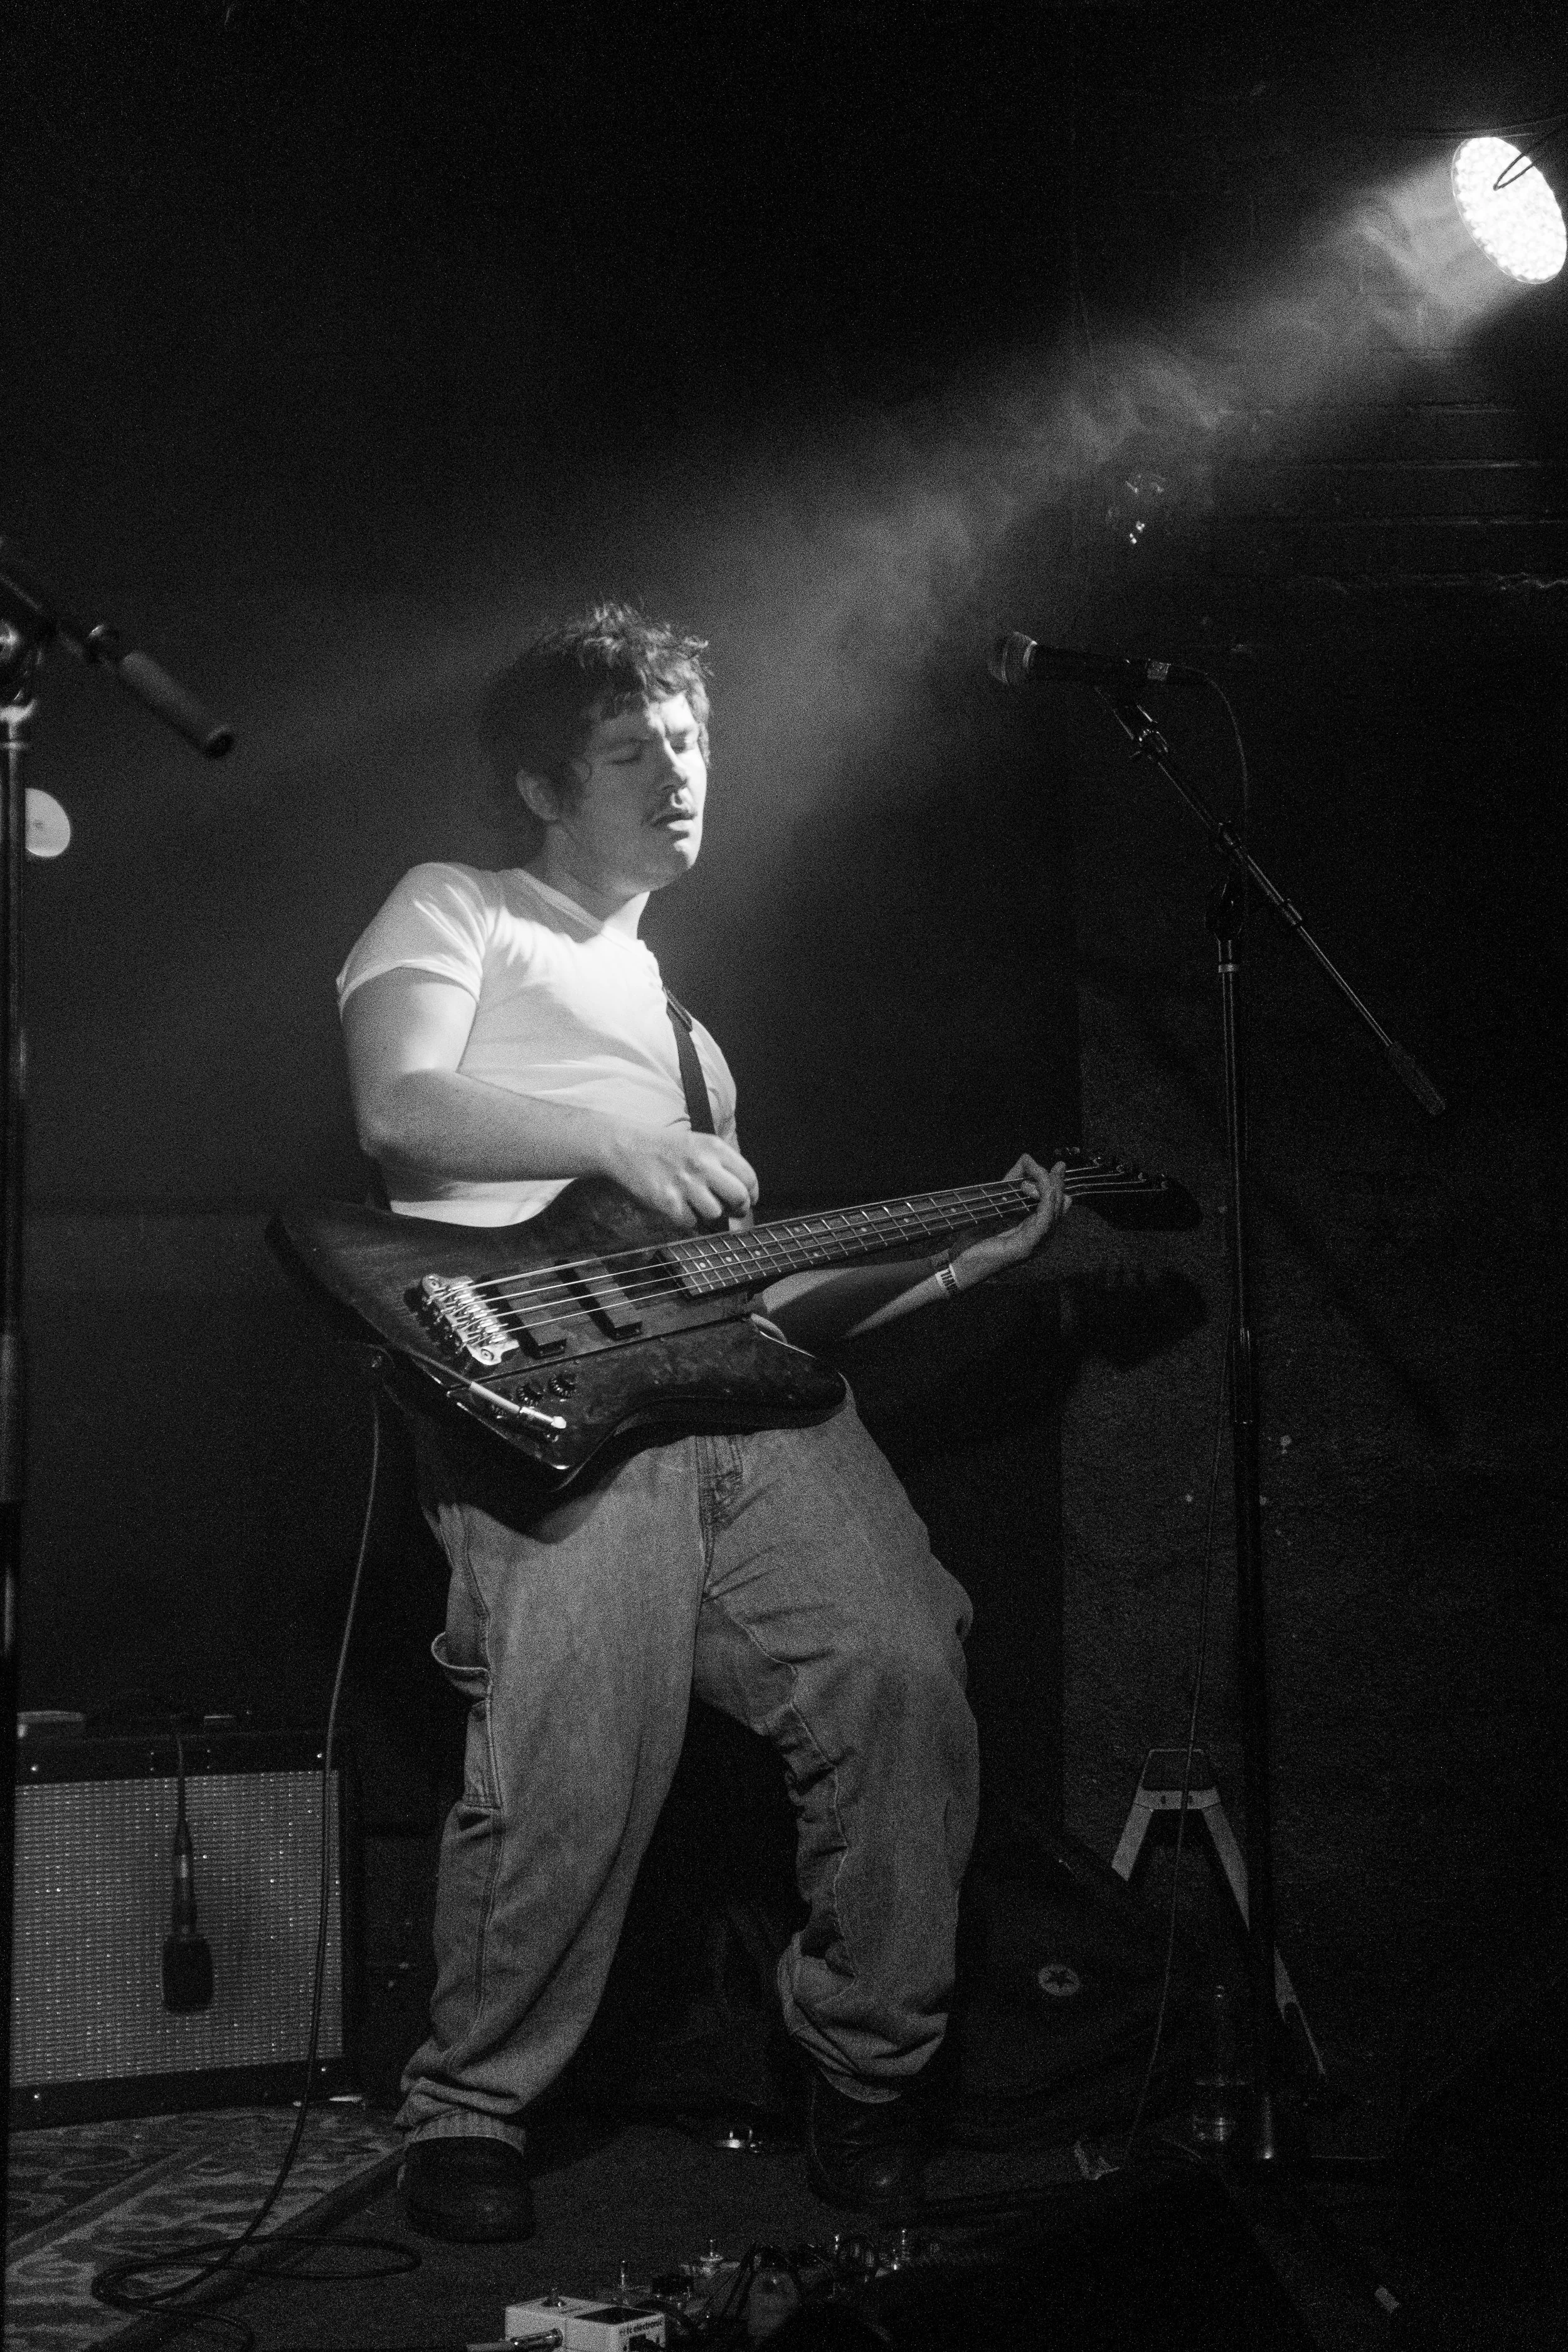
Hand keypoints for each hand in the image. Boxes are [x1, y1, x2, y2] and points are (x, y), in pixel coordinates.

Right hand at [606, 1124, 759, 1227]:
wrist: (627, 1146)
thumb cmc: (664, 1147)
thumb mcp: (698, 1143)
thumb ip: (722, 1164)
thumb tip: (743, 1193)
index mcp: (714, 1147)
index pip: (748, 1177)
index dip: (752, 1194)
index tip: (748, 1200)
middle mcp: (703, 1164)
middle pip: (739, 1198)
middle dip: (739, 1209)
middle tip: (732, 1211)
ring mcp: (686, 1184)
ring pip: (715, 1213)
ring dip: (708, 1214)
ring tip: (695, 1202)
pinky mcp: (669, 1202)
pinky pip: (690, 1222)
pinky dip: (686, 1219)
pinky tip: (677, 1204)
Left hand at [949, 1154, 1068, 1288]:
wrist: (960, 1262)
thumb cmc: (976, 1236)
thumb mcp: (998, 1201)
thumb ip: (1011, 1182)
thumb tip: (1026, 1159)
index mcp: (1036, 1230)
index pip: (1057, 1205)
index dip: (1058, 1184)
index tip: (1057, 1166)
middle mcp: (1041, 1238)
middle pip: (1060, 1207)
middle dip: (1058, 1183)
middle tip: (1057, 1166)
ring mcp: (1037, 1244)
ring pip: (1055, 1211)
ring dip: (1049, 1187)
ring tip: (1041, 1171)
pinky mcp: (1028, 1247)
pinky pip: (1044, 1219)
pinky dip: (1043, 1199)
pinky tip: (1035, 1186)